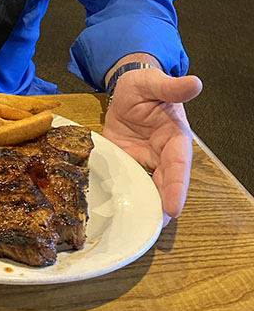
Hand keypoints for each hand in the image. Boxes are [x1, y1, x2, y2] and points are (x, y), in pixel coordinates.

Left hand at [102, 68, 201, 225]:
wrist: (122, 88)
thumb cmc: (144, 85)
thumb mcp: (154, 83)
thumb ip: (171, 87)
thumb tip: (195, 83)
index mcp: (175, 138)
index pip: (178, 166)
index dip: (177, 187)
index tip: (173, 208)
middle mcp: (161, 155)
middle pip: (164, 185)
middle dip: (160, 206)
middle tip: (151, 227)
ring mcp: (142, 160)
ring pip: (146, 187)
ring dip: (142, 205)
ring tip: (134, 226)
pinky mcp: (124, 161)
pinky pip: (124, 179)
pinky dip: (122, 193)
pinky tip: (115, 209)